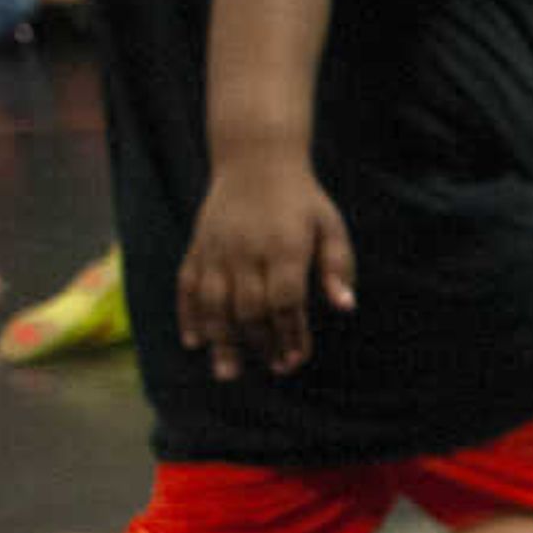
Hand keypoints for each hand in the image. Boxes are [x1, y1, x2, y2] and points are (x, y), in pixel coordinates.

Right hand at [178, 157, 354, 377]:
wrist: (255, 159)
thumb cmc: (302, 200)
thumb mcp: (331, 227)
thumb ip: (338, 268)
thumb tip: (345, 307)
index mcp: (284, 248)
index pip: (285, 302)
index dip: (290, 335)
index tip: (297, 360)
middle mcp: (246, 251)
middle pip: (248, 309)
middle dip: (261, 344)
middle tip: (276, 368)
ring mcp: (217, 249)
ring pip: (213, 303)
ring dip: (220, 341)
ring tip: (228, 373)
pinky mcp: (197, 246)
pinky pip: (187, 285)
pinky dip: (188, 314)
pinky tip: (194, 341)